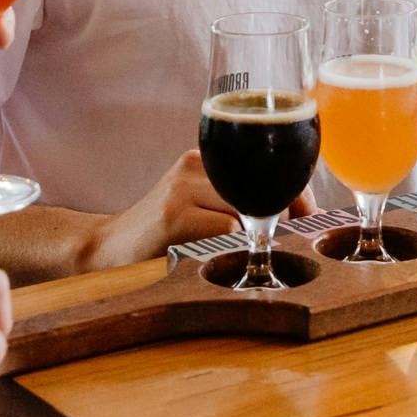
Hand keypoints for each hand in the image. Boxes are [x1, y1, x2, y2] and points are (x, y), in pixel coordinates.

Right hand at [81, 149, 313, 270]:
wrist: (107, 248)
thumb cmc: (165, 235)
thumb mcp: (202, 206)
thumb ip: (241, 203)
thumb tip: (301, 217)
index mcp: (207, 158)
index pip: (267, 165)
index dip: (296, 193)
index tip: (308, 218)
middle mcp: (195, 164)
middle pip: (263, 187)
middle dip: (285, 217)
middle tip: (292, 239)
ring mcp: (182, 188)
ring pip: (248, 210)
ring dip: (258, 236)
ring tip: (249, 252)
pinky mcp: (173, 216)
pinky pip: (226, 230)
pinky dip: (233, 247)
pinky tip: (219, 258)